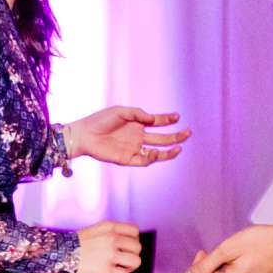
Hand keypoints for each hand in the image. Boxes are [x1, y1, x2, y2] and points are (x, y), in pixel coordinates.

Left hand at [67, 106, 190, 166]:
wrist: (83, 134)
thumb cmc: (99, 120)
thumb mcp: (121, 111)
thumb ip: (139, 114)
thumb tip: (155, 119)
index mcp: (137, 124)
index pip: (157, 122)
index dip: (168, 119)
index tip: (177, 116)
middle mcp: (137, 136)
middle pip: (162, 138)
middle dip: (176, 135)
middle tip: (188, 132)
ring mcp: (133, 148)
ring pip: (156, 152)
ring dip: (169, 150)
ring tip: (180, 147)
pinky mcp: (126, 159)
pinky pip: (143, 160)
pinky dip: (152, 157)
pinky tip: (157, 152)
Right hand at [72, 220, 142, 272]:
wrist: (57, 254)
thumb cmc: (72, 245)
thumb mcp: (93, 231)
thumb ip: (109, 233)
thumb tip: (125, 243)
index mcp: (109, 227)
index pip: (134, 231)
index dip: (132, 240)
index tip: (125, 246)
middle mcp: (111, 239)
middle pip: (137, 247)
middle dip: (131, 255)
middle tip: (121, 260)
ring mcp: (109, 255)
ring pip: (136, 262)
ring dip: (130, 267)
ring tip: (119, 268)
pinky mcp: (105, 271)